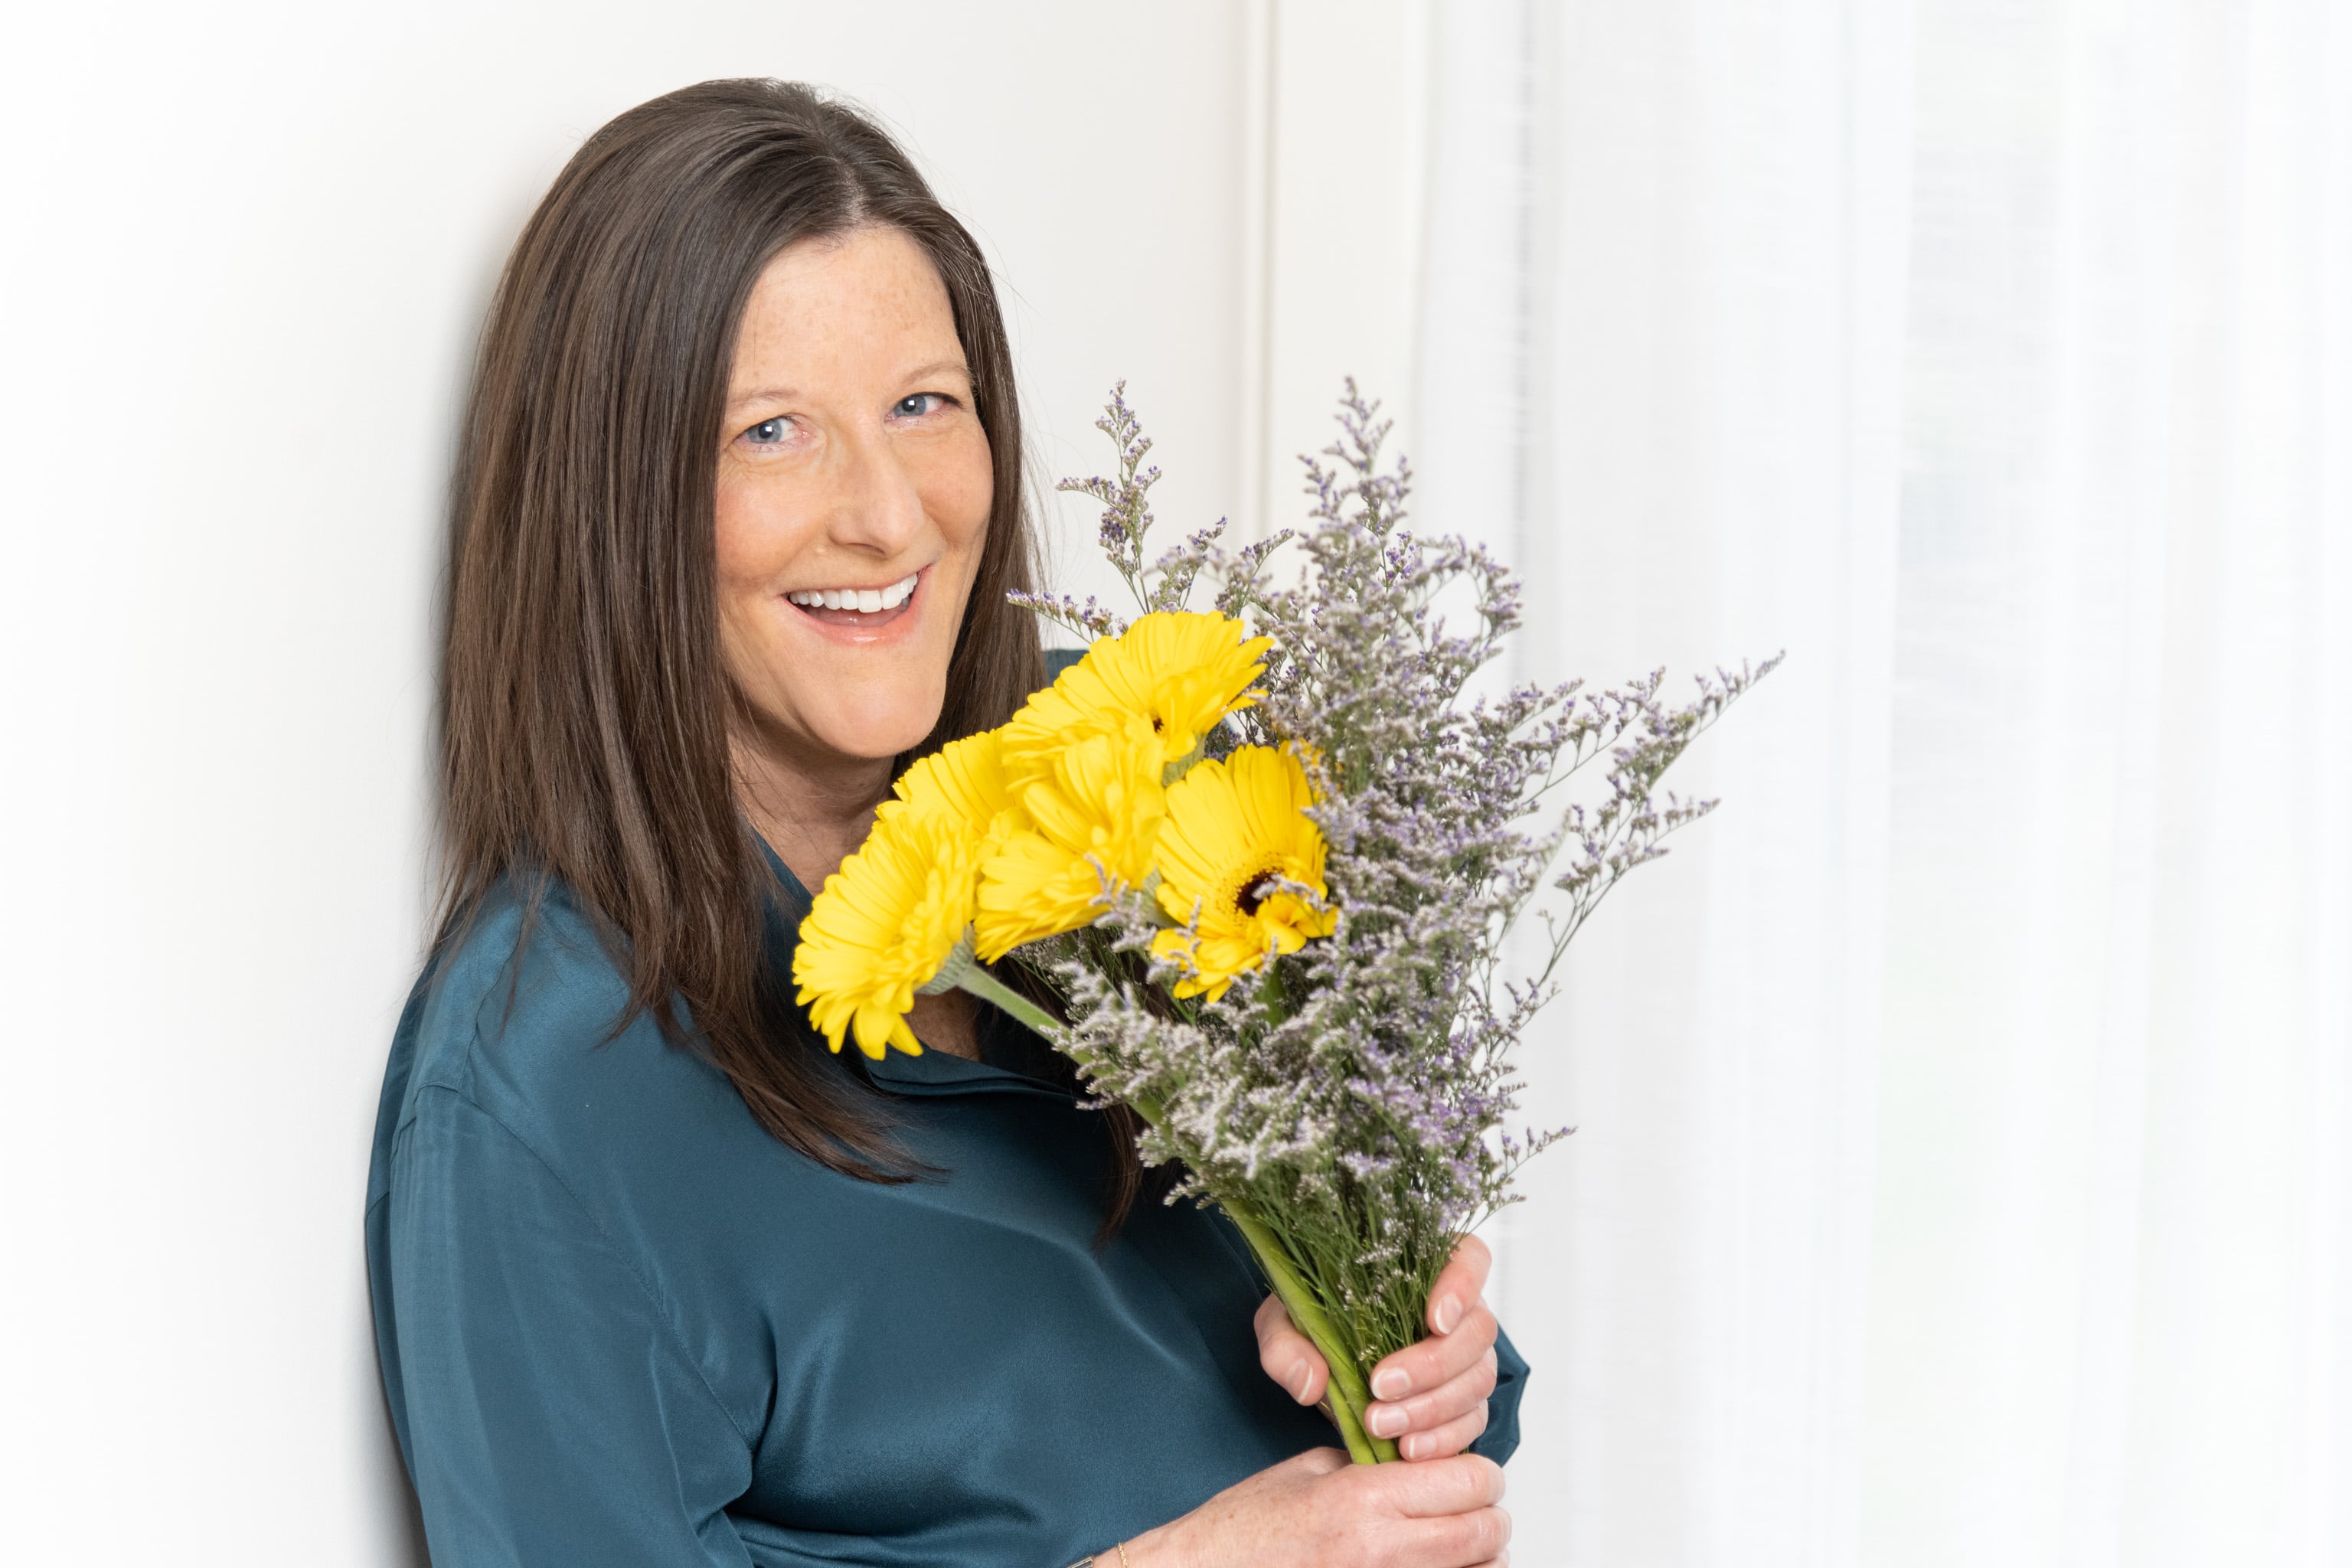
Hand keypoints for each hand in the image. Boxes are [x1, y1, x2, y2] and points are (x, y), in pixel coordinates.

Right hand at [1119, 1446, 1507, 1567]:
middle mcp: (1381, 1548)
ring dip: (1479, 1559)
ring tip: (1457, 1546)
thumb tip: (1416, 1464)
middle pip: (1485, 1533)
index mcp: (1364, 1496)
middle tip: (1473, 1510)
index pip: (1469, 1480)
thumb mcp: (1309, 1471)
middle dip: (1488, 1518)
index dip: (1481, 1474)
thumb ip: (1369, 1465)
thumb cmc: (1246, 1528)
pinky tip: (1435, 1565)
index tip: (1471, 1474)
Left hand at [1254, 1234, 1499, 1461]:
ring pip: (1477, 1381)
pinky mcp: (1464, 1403)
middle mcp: (1458, 1312)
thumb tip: (1310, 1381)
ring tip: (1381, 1425)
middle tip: (1381, 1387)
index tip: (1435, 1319)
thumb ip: (1286, 1343)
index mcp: (1425, 1269)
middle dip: (1432, 1365)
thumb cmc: (1311, 1325)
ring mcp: (1467, 1359)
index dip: (1462, 1286)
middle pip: (1478, 1331)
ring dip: (1431, 1408)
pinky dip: (1442, 1439)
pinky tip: (1408, 1448)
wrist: (1320, 1366)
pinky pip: (1471, 1422)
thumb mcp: (1283, 1322)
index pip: (1470, 1259)